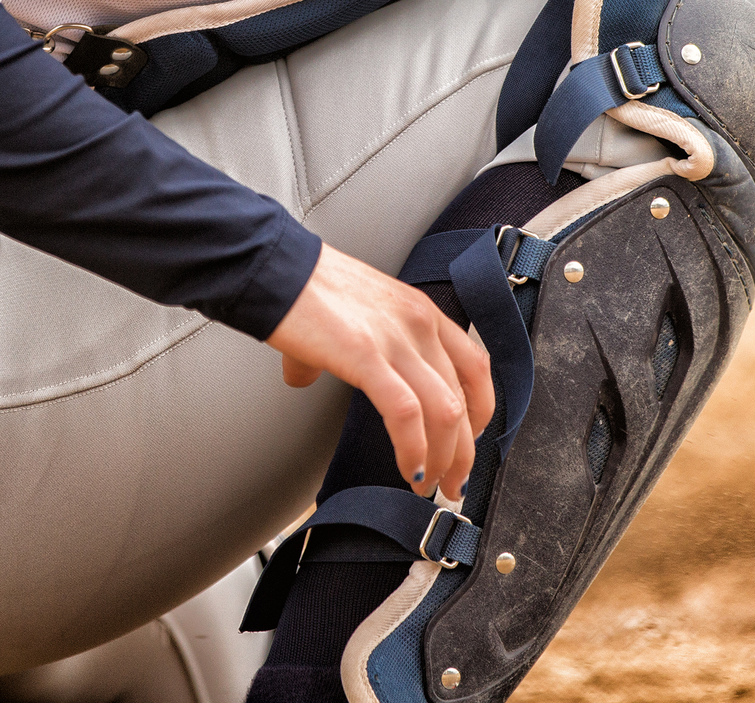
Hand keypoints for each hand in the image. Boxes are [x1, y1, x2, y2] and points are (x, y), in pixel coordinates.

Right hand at [267, 243, 493, 498]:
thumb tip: (304, 378)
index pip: (475, 368)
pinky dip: (414, 449)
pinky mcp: (366, 356)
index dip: (480, 412)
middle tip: (453, 485)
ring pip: (445, 412)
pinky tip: (408, 470)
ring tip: (429, 487)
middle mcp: (421, 325)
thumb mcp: (349, 313)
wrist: (274, 268)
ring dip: (443, 459)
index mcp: (424, 314)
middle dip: (464, 452)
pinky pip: (406, 413)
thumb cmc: (303, 288)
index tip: (468, 444)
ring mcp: (397, 339)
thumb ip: (342, 348)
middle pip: (465, 399)